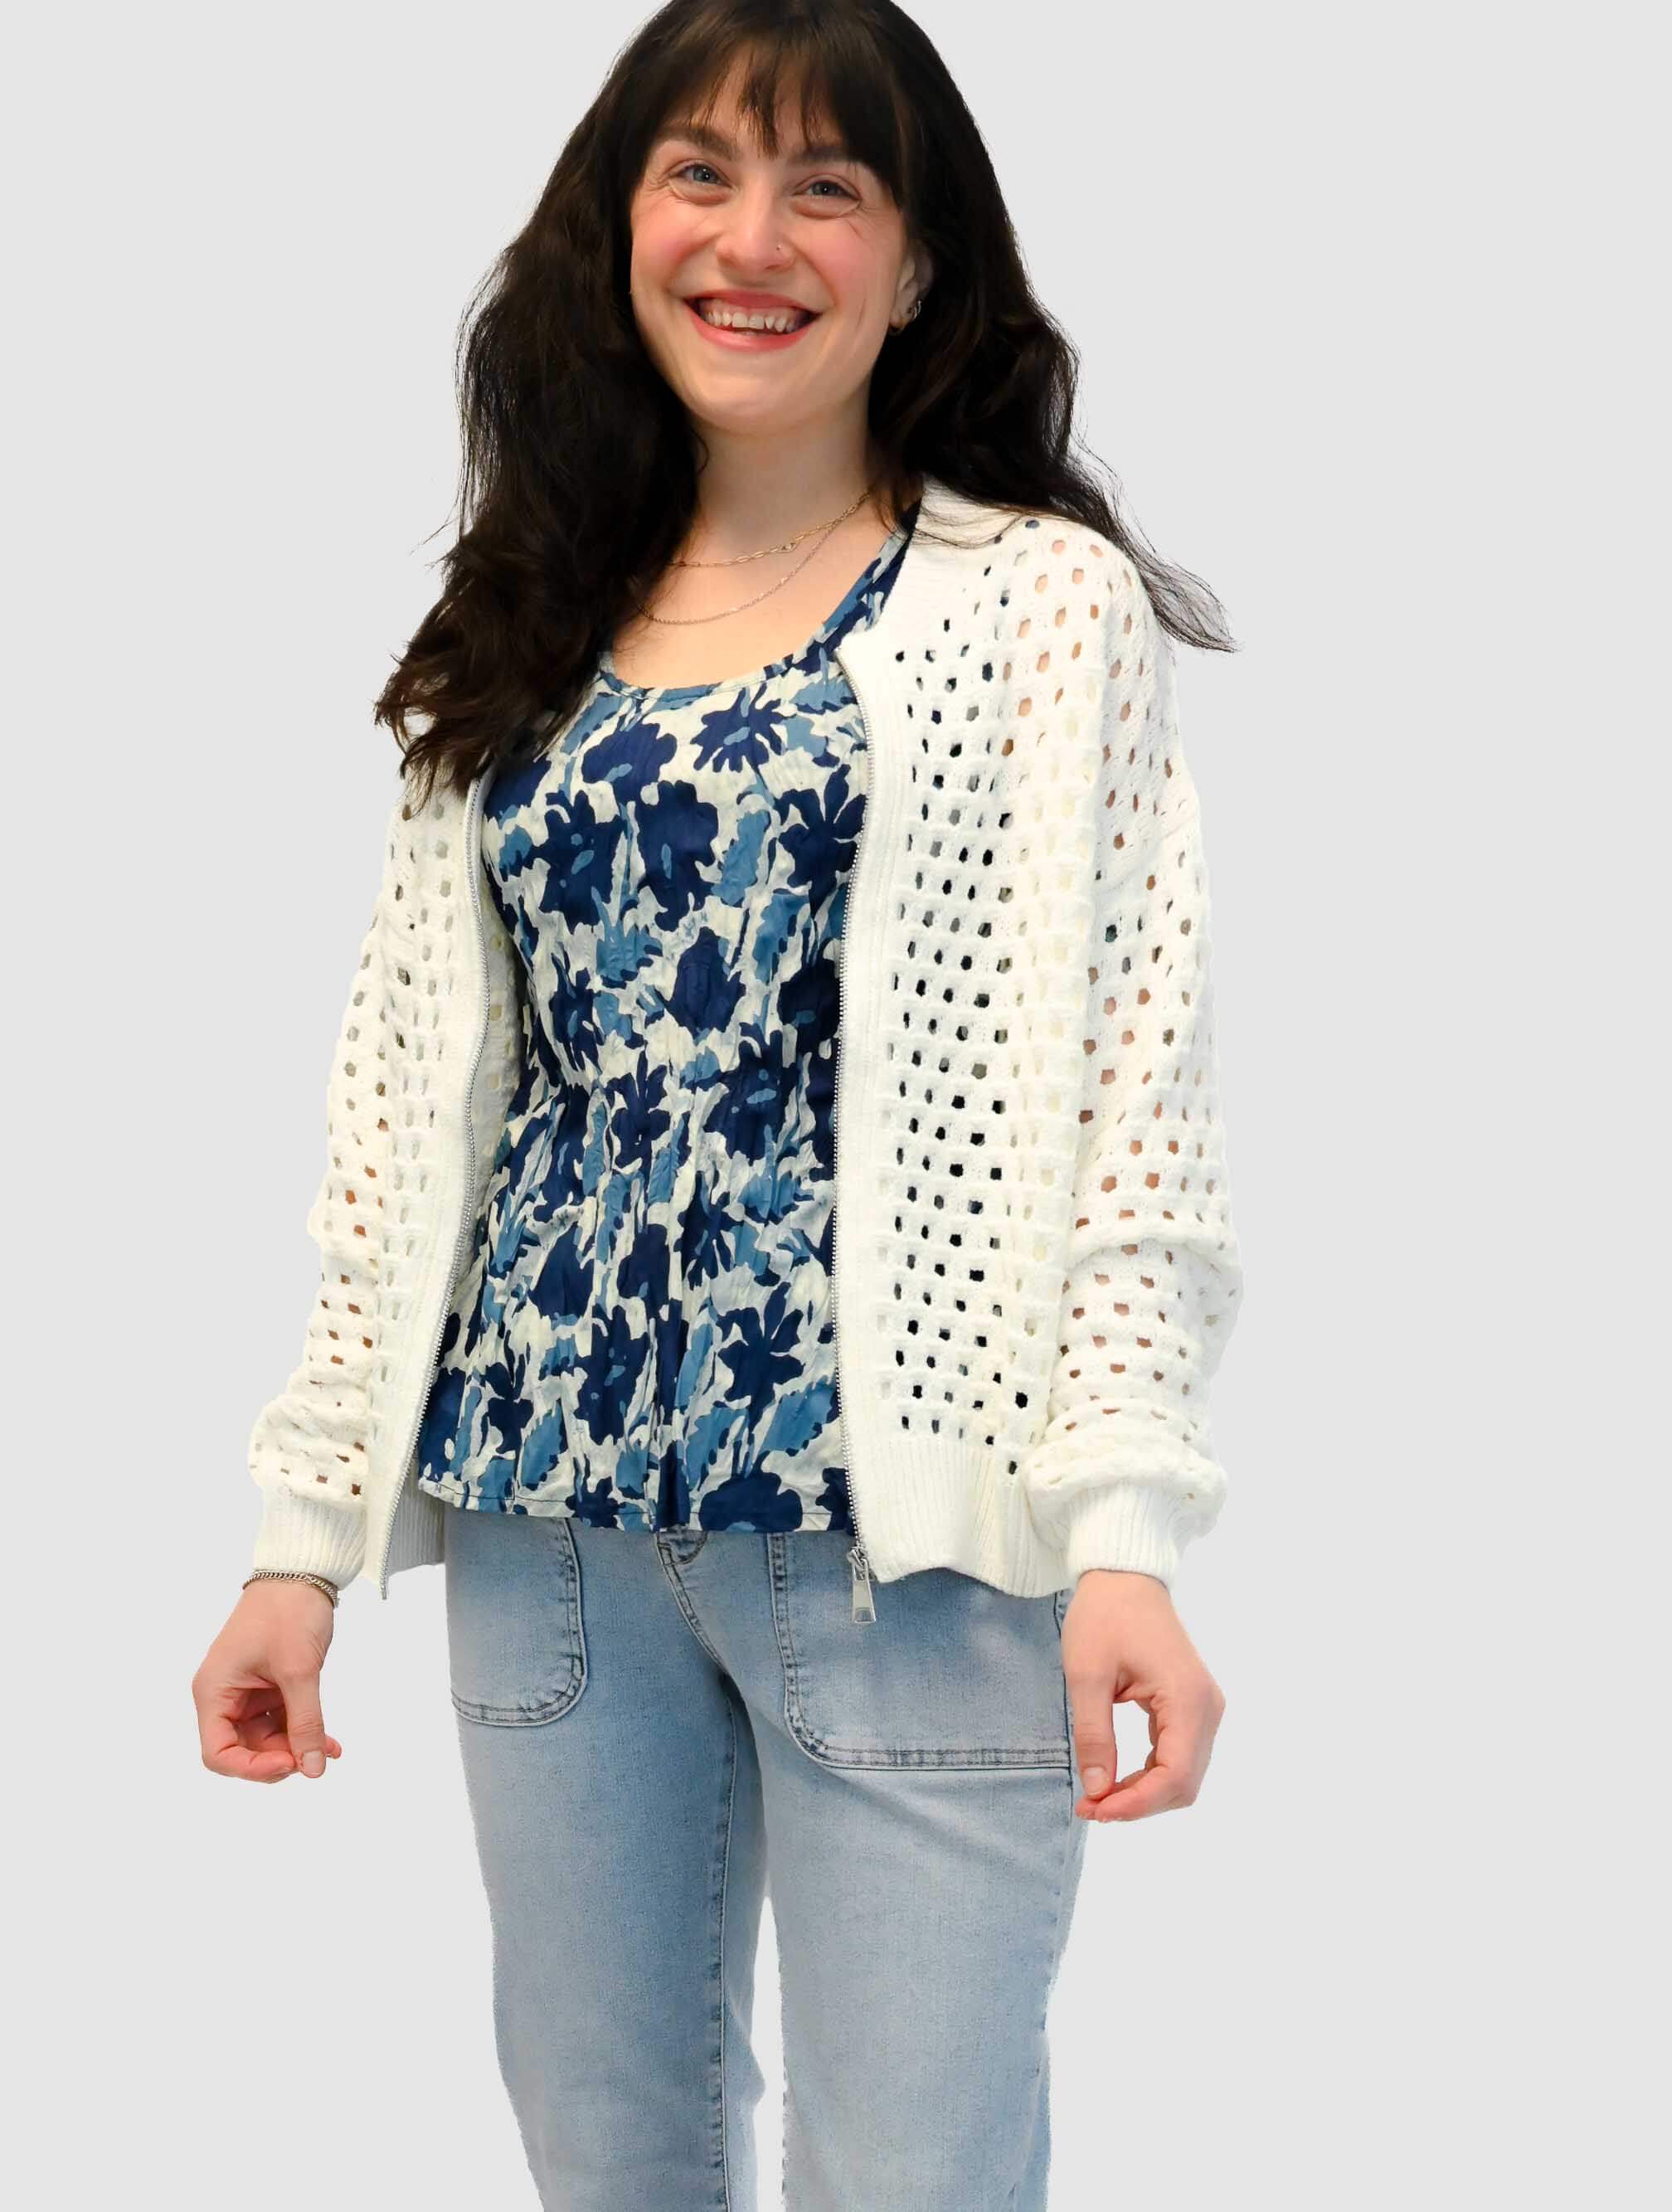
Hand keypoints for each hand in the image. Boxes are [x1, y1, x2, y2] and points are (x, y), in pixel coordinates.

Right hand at [192, 1581, 343, 1784]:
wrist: (302, 1572)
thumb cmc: (288, 1611)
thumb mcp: (299, 1670)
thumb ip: (305, 1722)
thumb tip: (312, 1769)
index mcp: (215, 1691)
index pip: (217, 1753)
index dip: (250, 1768)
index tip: (288, 1764)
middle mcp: (225, 1695)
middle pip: (243, 1749)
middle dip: (278, 1758)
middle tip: (313, 1758)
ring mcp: (247, 1691)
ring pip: (266, 1739)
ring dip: (296, 1747)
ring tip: (329, 1749)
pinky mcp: (268, 1686)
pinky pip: (281, 1720)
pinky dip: (303, 1731)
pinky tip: (330, 1742)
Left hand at [1062, 1569, 1224, 1820]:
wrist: (1124, 1578)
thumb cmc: (1103, 1617)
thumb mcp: (1087, 1674)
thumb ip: (1095, 1735)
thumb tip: (1097, 1790)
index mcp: (1188, 1698)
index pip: (1175, 1775)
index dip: (1136, 1803)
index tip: (1094, 1809)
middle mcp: (1207, 1708)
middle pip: (1184, 1783)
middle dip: (1138, 1804)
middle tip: (1089, 1807)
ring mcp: (1204, 1707)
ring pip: (1184, 1775)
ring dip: (1144, 1793)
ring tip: (1098, 1796)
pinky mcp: (1194, 1706)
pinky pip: (1179, 1756)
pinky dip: (1150, 1775)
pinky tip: (1117, 1777)